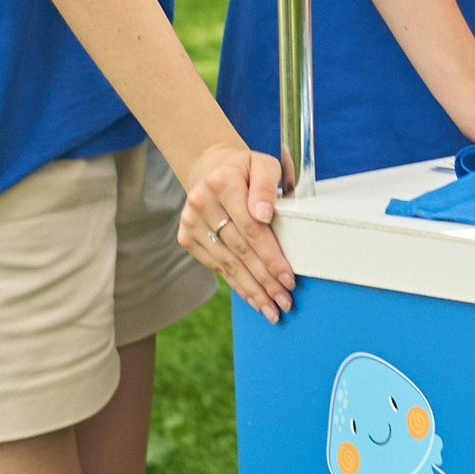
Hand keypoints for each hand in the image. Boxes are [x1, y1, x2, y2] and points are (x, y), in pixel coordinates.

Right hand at [178, 144, 296, 321]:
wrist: (212, 168)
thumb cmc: (245, 170)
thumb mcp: (263, 165)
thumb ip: (267, 187)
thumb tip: (264, 215)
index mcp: (223, 182)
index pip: (251, 228)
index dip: (271, 256)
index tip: (288, 278)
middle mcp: (201, 203)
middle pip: (240, 250)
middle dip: (265, 280)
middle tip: (284, 302)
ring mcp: (191, 222)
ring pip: (227, 264)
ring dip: (252, 290)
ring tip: (271, 308)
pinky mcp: (186, 238)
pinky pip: (216, 266)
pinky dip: (236, 284)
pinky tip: (252, 298)